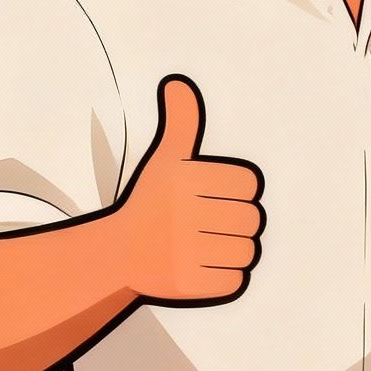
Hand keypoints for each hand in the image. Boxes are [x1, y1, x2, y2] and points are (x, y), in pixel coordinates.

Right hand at [108, 76, 265, 303]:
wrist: (117, 255)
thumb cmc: (150, 203)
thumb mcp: (166, 159)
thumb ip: (182, 123)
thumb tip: (178, 85)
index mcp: (186, 179)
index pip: (250, 184)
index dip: (235, 191)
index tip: (210, 198)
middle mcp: (185, 214)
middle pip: (252, 219)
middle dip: (235, 222)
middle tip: (206, 225)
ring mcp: (185, 252)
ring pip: (248, 251)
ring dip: (233, 250)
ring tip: (204, 245)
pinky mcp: (187, 285)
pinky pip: (235, 279)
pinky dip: (225, 276)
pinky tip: (202, 266)